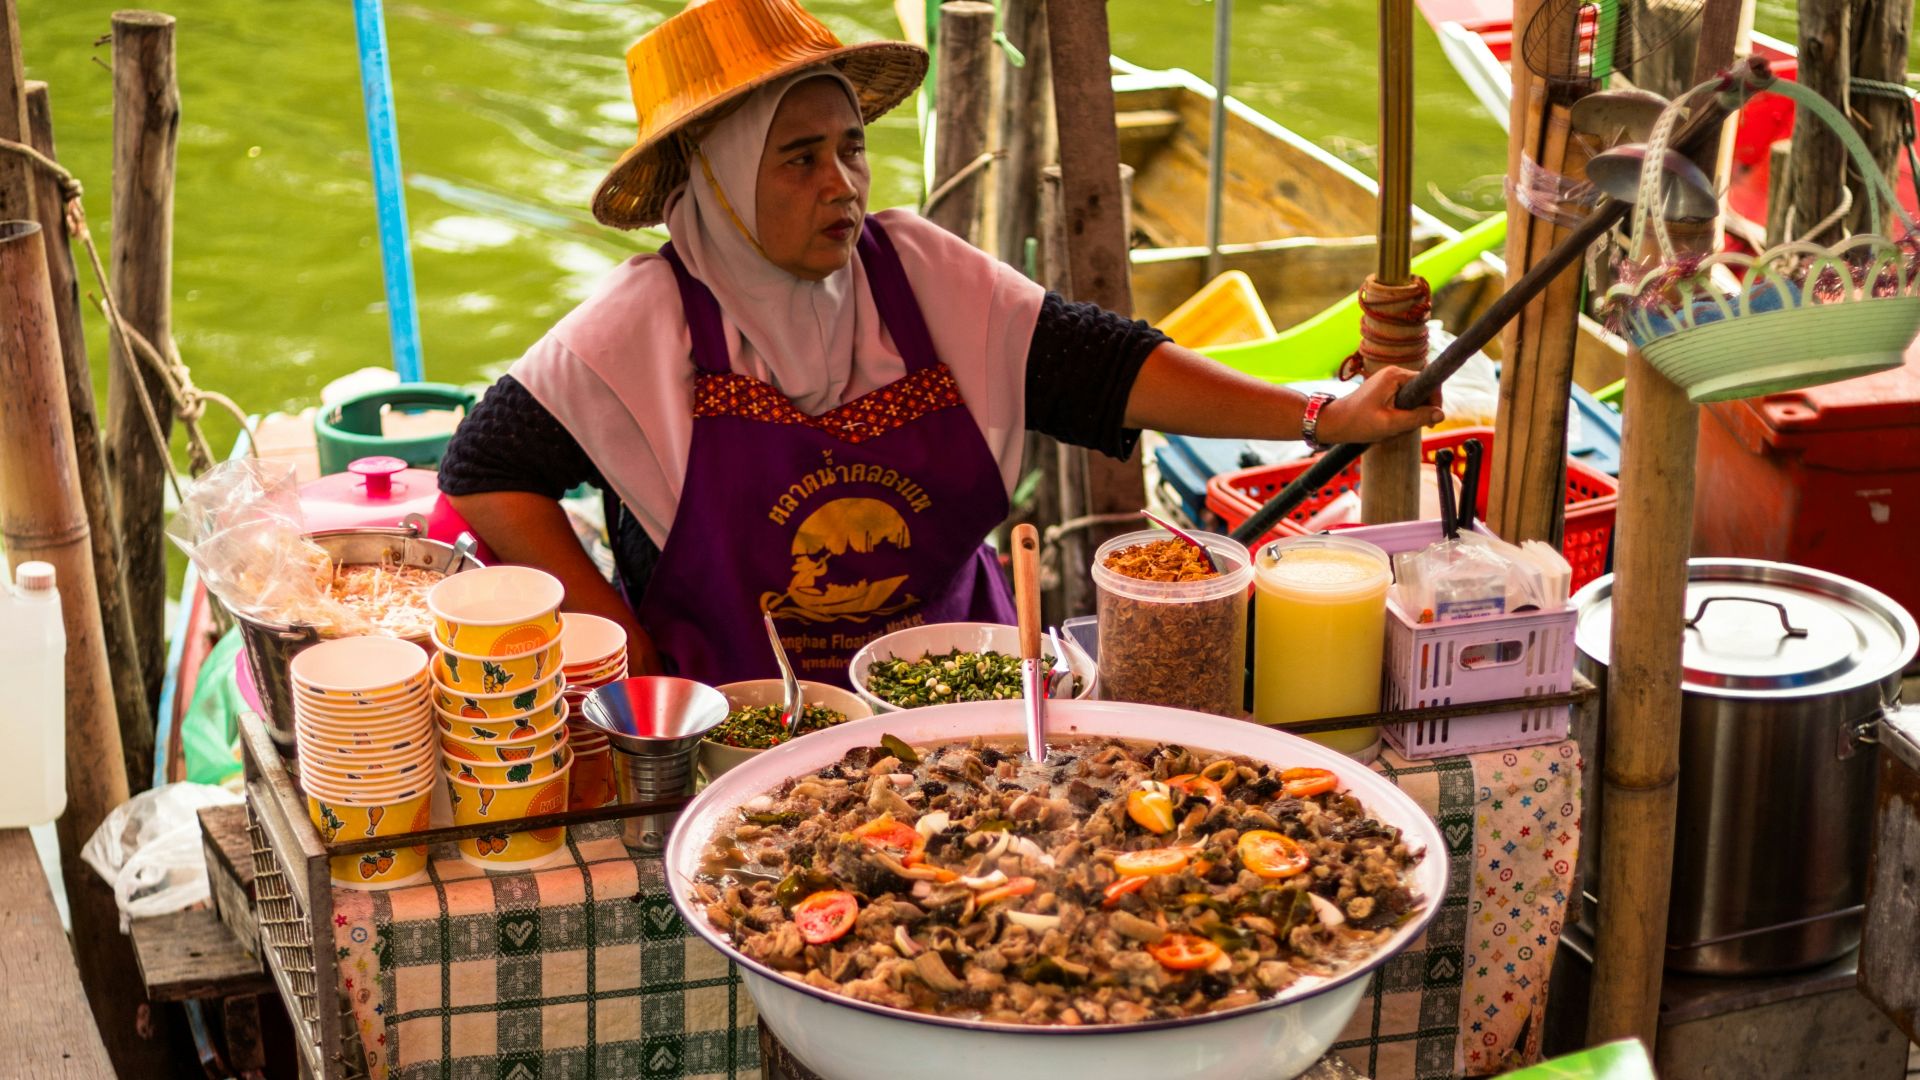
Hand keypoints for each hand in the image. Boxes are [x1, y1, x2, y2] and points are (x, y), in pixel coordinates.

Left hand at [1314, 366, 1443, 445]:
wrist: (1335, 423)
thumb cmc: (1358, 423)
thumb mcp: (1390, 424)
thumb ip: (1416, 418)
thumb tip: (1441, 415)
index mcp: (1394, 375)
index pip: (1428, 381)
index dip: (1434, 400)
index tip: (1432, 418)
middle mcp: (1392, 373)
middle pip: (1421, 390)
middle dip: (1420, 410)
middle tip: (1410, 427)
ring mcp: (1388, 380)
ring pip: (1413, 398)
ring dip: (1409, 414)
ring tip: (1395, 426)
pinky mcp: (1385, 390)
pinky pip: (1403, 401)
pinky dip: (1401, 414)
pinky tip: (1389, 424)